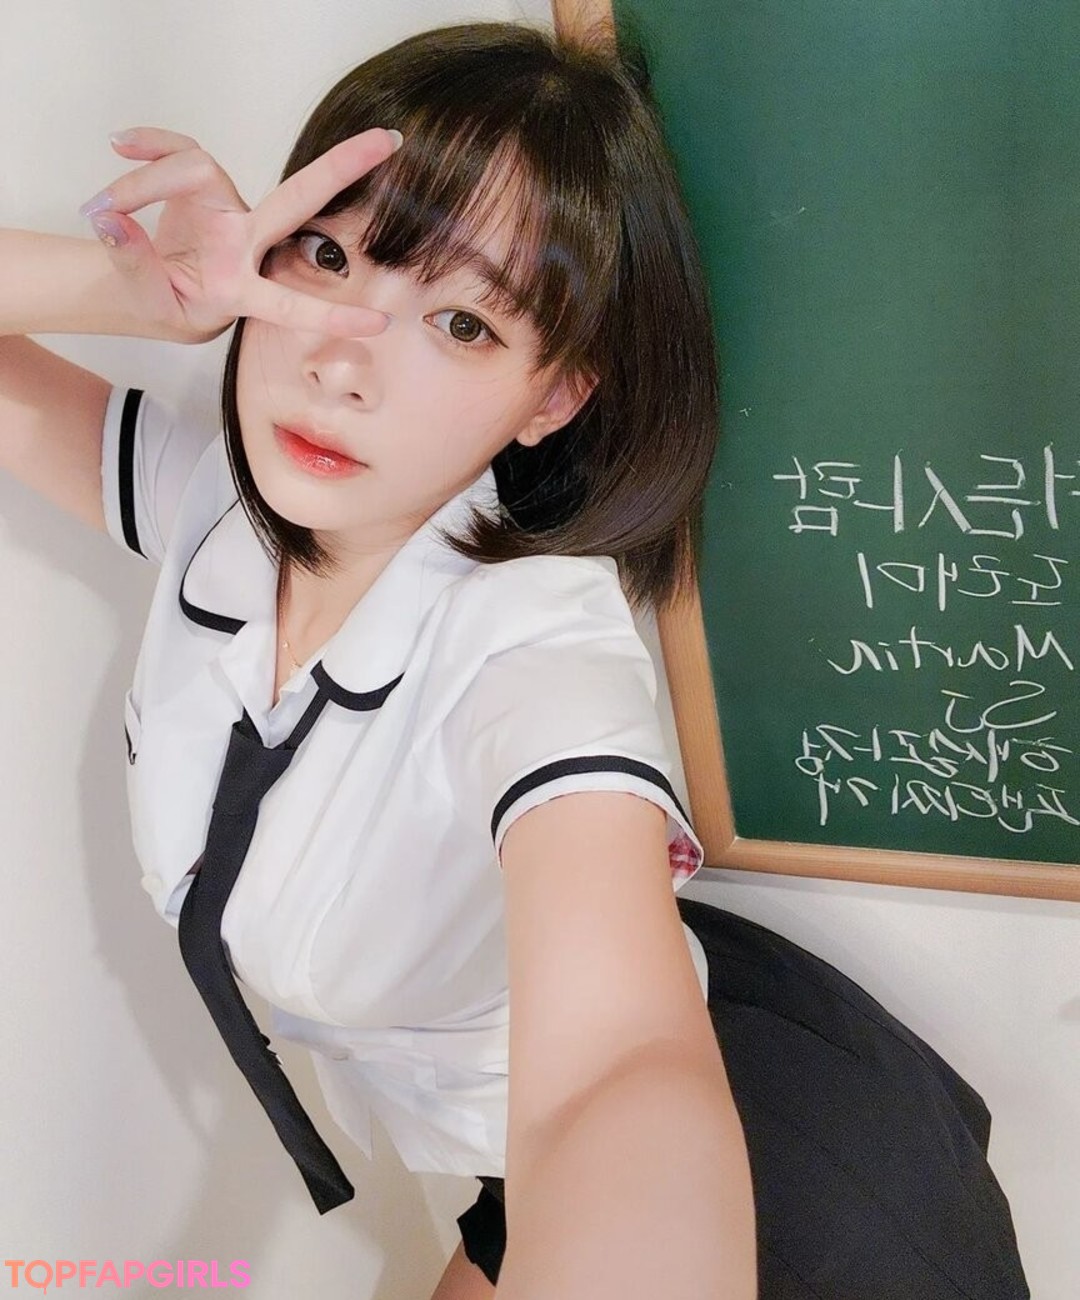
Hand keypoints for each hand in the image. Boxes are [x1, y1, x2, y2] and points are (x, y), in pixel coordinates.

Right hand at [77, 126, 400, 343]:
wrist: (147, 286)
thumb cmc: (166, 304)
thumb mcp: (152, 303)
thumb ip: (135, 266)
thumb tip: (112, 220)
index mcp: (243, 289)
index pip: (293, 304)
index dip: (335, 315)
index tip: (381, 325)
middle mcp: (247, 243)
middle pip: (298, 199)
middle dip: (341, 169)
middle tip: (388, 141)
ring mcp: (230, 210)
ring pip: (198, 169)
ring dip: (142, 184)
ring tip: (101, 208)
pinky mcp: (203, 184)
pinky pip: (178, 150)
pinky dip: (147, 145)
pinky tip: (119, 143)